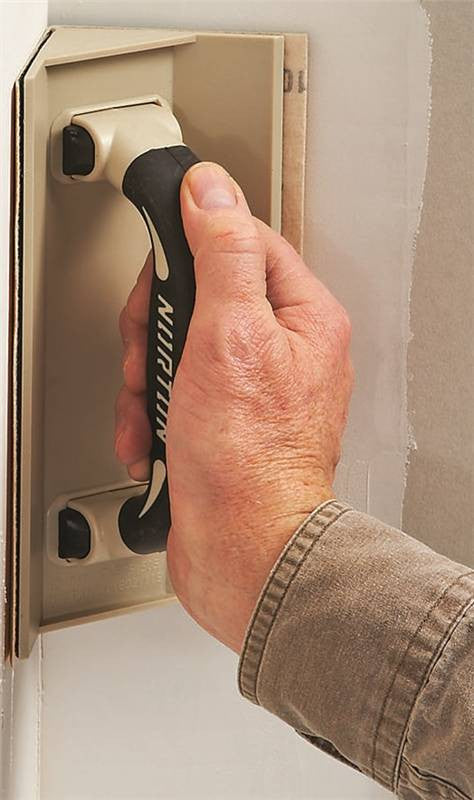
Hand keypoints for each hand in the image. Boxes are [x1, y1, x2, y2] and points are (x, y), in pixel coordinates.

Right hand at [115, 163, 352, 652]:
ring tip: (153, 411)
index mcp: (302, 317)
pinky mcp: (220, 422)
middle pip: (199, 296)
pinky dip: (151, 414)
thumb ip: (223, 253)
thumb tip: (212, 190)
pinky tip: (153, 439)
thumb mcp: (230, 336)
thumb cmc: (249, 461)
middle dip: (157, 330)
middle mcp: (280, 349)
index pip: (241, 241)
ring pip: (176, 347)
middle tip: (151, 357)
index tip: (161, 275)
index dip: (190, 250)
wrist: (243, 552)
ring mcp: (248, 388)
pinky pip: (173, 392)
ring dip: (147, 380)